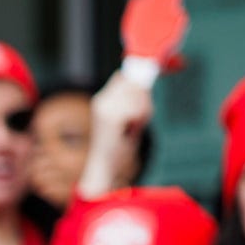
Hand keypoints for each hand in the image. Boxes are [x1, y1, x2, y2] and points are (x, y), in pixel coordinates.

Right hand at [75, 68, 152, 199]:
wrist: (103, 167)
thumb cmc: (117, 147)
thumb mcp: (126, 120)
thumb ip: (133, 102)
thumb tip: (143, 85)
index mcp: (101, 100)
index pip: (122, 76)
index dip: (136, 82)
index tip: (143, 97)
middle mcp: (101, 101)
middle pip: (132, 83)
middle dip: (143, 97)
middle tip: (140, 119)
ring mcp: (104, 108)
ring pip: (136, 94)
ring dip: (144, 110)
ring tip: (135, 127)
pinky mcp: (110, 118)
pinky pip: (136, 108)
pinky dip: (141, 118)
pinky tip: (133, 130)